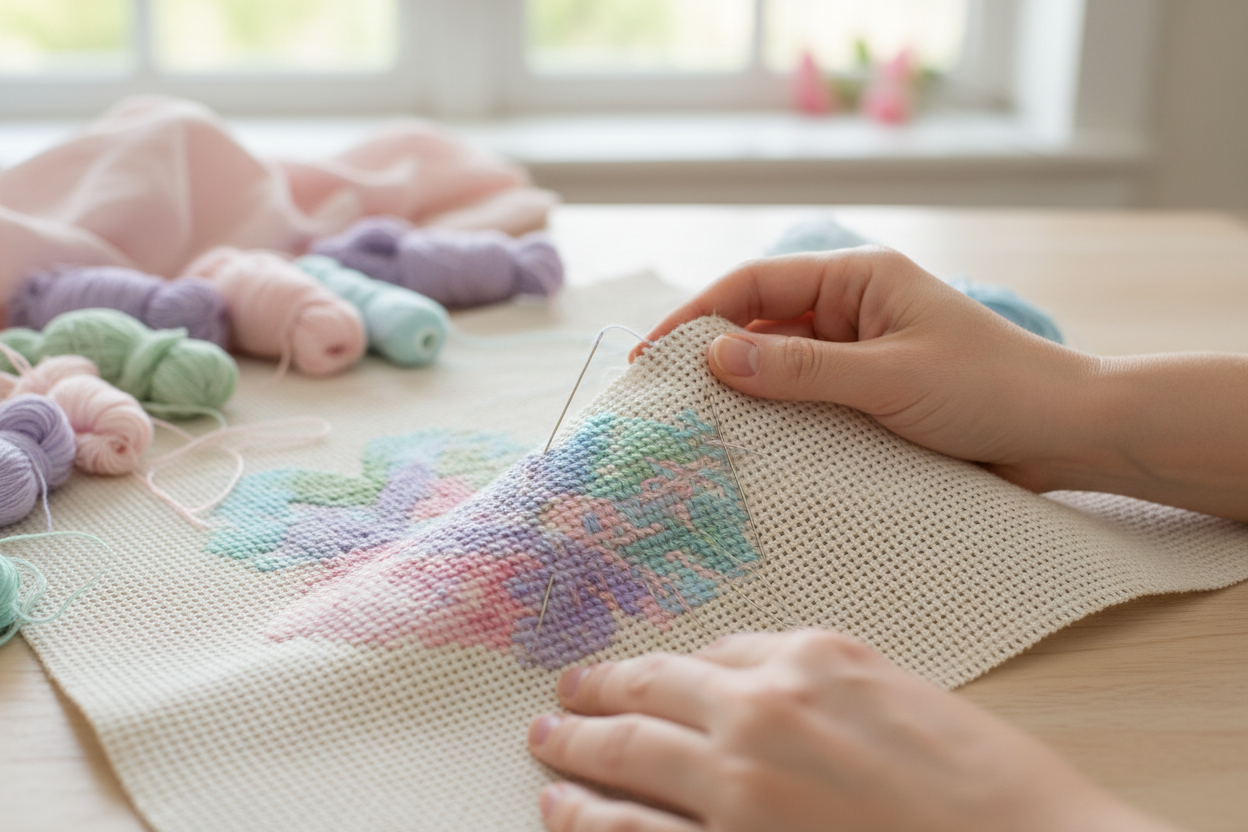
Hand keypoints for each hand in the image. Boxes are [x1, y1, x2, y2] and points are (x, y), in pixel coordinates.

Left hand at [528, 630, 1180, 831]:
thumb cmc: (991, 785)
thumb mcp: (905, 698)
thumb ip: (821, 679)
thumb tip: (746, 673)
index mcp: (812, 657)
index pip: (714, 652)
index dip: (672, 669)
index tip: (644, 677)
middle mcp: (763, 710)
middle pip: (651, 690)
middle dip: (598, 692)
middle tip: (564, 695)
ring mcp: (741, 788)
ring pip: (628, 758)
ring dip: (576, 751)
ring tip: (547, 746)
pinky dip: (588, 822)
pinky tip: (561, 813)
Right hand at [633, 247, 1101, 494]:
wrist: (1064, 436)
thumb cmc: (989, 390)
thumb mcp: (890, 377)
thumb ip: (802, 369)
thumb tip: (715, 358)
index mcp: (857, 279)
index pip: (756, 283)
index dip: (698, 314)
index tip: (652, 355)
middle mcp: (851, 310)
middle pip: (760, 323)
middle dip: (712, 356)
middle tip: (660, 399)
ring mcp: (858, 354)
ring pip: (779, 366)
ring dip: (743, 392)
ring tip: (692, 427)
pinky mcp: (868, 397)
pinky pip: (806, 402)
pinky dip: (776, 420)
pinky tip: (748, 446)